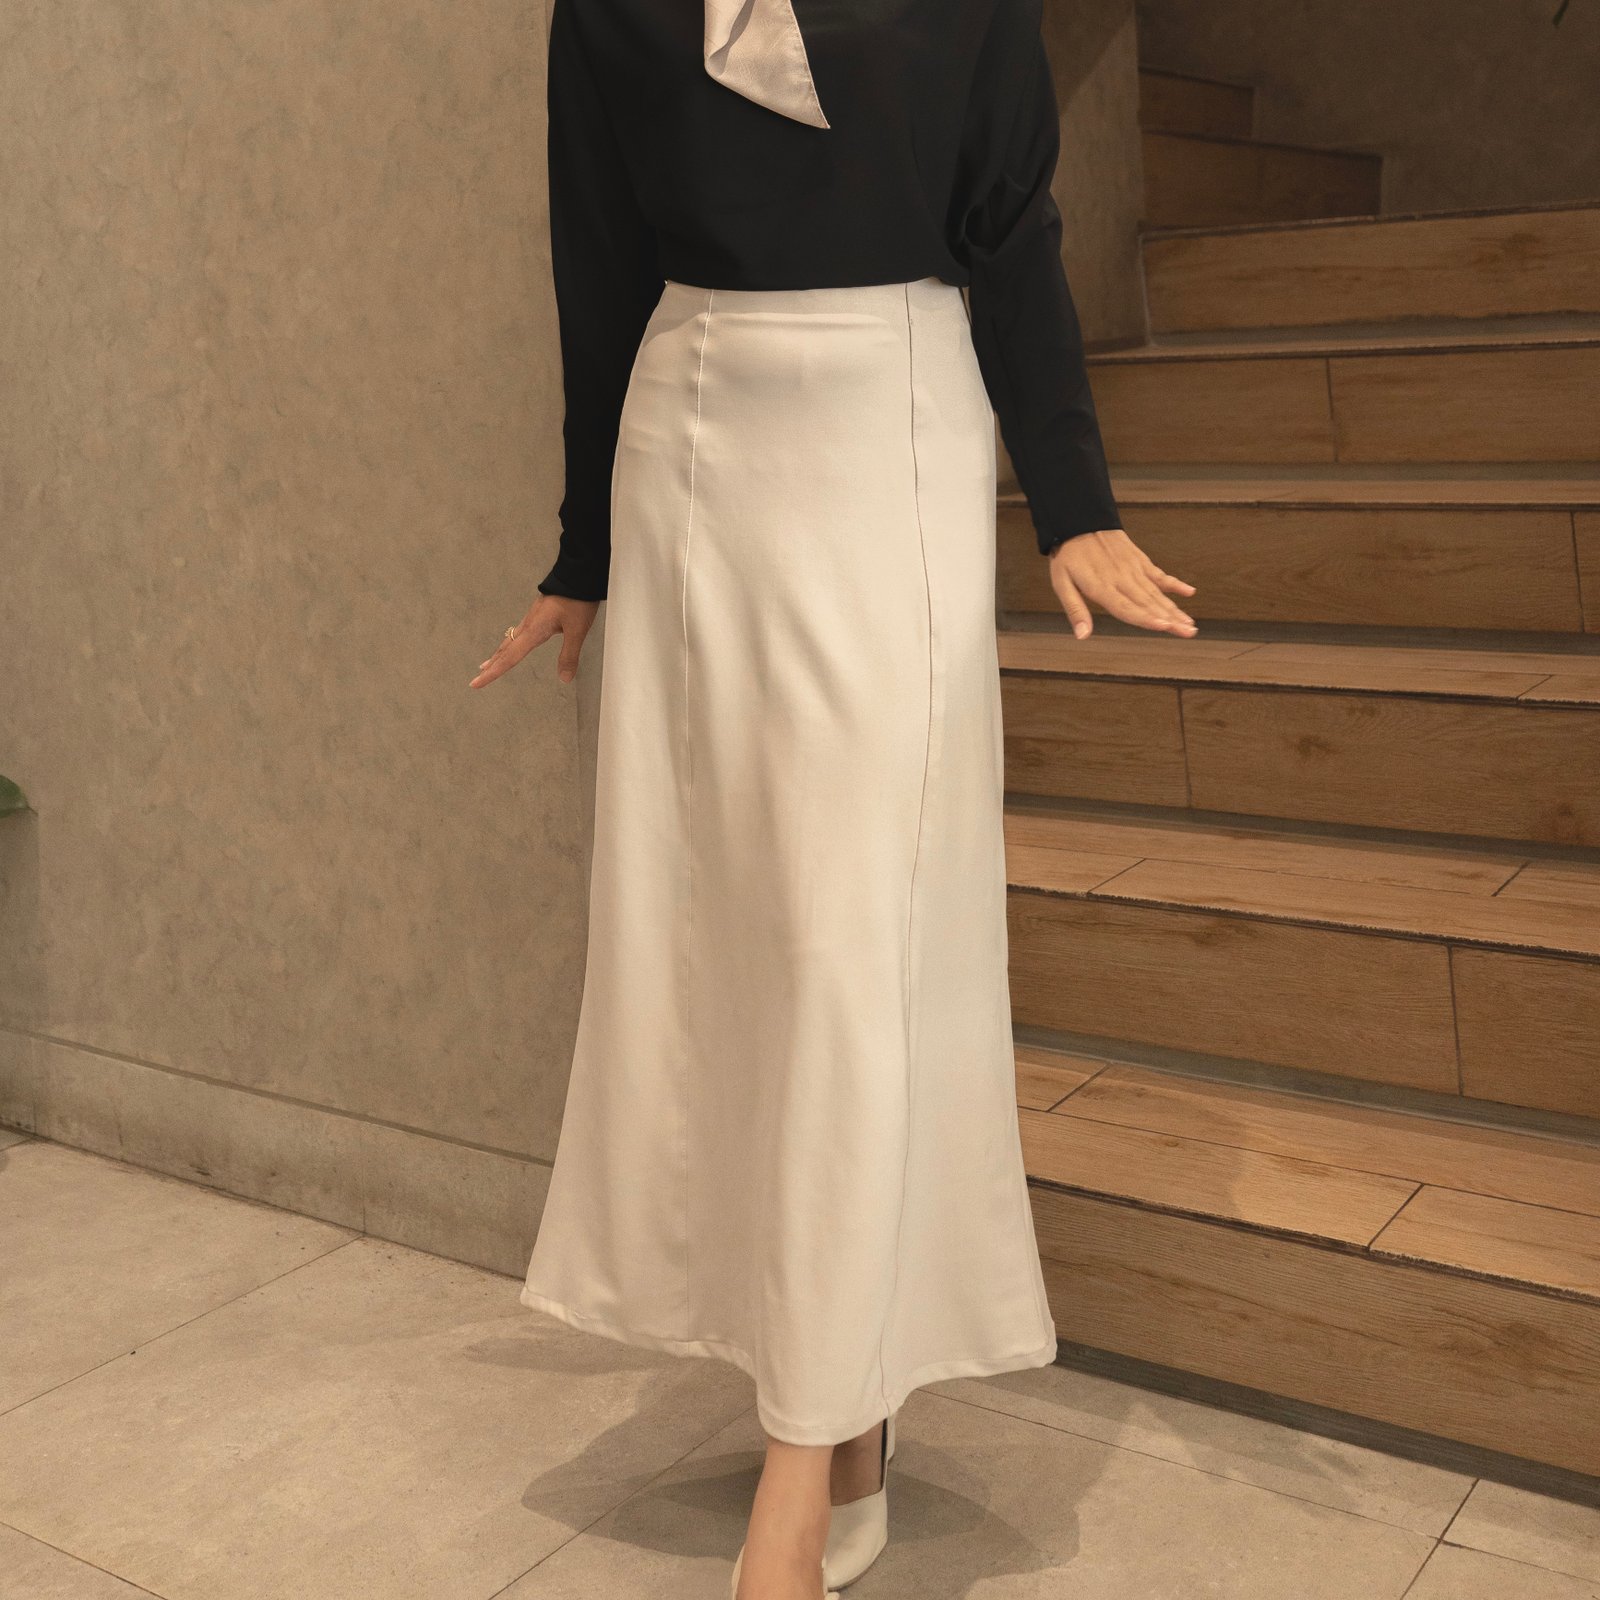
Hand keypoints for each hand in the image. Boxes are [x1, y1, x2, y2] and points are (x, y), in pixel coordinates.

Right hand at [469, 593, 598, 687]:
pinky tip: (514, 643)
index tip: (476, 683)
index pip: (509, 658)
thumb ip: (569, 655)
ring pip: (509, 640)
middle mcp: (528, 625)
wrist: (577, 573)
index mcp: (533, 631)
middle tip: (477, 677)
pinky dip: (510, 643)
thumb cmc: (576, 600)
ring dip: (499, 654)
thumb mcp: (577, 630)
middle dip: (492, 665)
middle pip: (505, 650)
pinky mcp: (537, 613)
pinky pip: (518, 632)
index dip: (493, 673)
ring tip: (490, 663)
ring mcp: (531, 618)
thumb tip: (564, 678)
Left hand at [1048, 528, 1197, 639]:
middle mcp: (1121, 578)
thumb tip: (1082, 635)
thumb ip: (1074, 610)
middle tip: (1189, 632)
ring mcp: (1132, 568)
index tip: (1164, 626)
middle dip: (1170, 619)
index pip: (1127, 607)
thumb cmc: (1068, 554)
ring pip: (1157, 592)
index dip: (1146, 618)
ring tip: (1190, 624)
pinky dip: (1174, 583)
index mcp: (1101, 586)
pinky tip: (1188, 592)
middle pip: (1148, 603)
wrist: (1078, 520)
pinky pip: (1159, 574)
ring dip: (1175, 608)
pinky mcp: (1139, 560)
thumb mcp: (1061, 583)